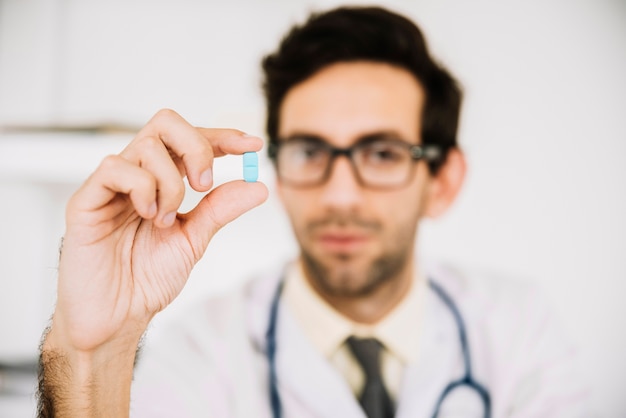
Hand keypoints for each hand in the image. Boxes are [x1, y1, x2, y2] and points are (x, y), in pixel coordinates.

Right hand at [50, 109, 267, 352]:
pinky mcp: (87, 200)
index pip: (192, 140)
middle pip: (166, 123)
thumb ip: (221, 209)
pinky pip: (115, 168)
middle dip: (197, 147)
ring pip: (147, 145)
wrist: (118, 317)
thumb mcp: (195, 239)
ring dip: (170, 183)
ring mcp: (111, 185)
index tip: (253, 145)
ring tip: (166, 219)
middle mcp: (137, 175)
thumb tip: (257, 186)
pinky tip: (147, 216)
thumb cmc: (147, 279)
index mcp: (162, 181)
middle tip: (204, 184)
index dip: (224, 137)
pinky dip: (143, 189)